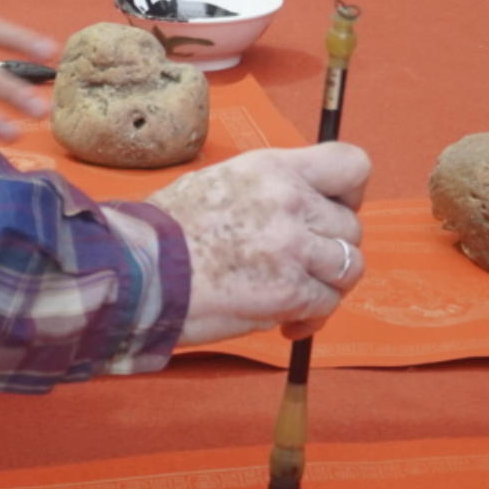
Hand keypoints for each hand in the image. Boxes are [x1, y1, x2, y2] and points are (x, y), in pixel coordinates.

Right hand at [152, 143, 372, 344]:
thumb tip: (302, 208)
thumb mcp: (222, 182)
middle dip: (332, 250)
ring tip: (298, 298)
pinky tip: (285, 324)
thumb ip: (269, 191)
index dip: (352, 192)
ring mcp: (293, 247)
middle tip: (303, 266)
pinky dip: (310, 319)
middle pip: (351, 225)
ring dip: (328, 286)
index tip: (334, 210)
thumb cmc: (166, 232)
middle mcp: (290, 201)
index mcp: (273, 168)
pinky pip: (326, 304)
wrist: (137, 271)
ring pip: (349, 266)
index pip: (351, 164)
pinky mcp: (289, 292)